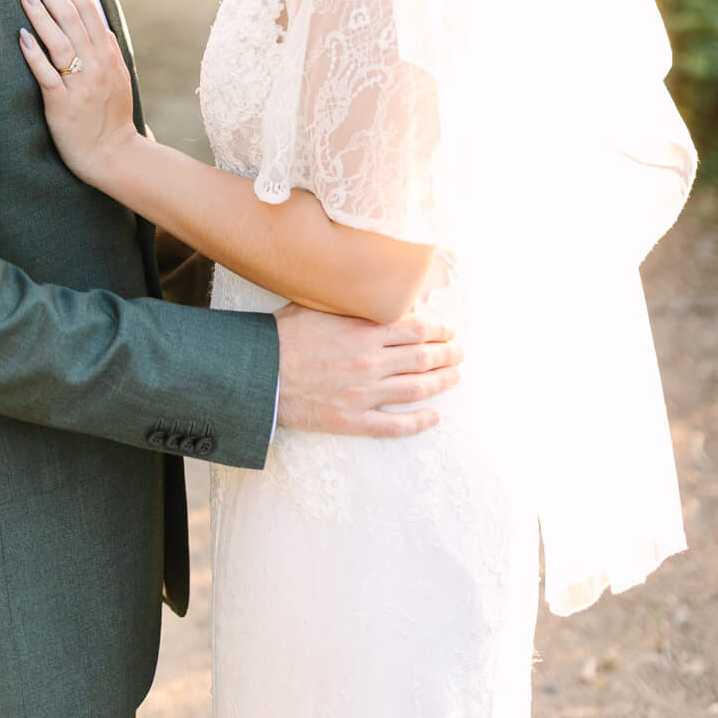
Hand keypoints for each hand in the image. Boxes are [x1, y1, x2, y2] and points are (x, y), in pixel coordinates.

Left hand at [19, 0, 140, 185]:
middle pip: (71, 16)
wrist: (113, 156)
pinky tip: (22, 36)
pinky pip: (48, 75)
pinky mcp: (63, 104)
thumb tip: (96, 21)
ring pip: (59, 40)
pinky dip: (35, 54)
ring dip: (40, 12)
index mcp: (107, 53)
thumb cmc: (110, 116)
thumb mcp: (117, 75)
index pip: (87, 8)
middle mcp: (96, 63)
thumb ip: (106, 48)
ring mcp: (81, 83)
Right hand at [275, 308, 462, 437]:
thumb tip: (374, 292)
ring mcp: (364, 394)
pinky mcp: (353, 420)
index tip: (448, 331)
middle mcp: (370, 362)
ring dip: (441, 383)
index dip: (438, 330)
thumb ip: (350, 302)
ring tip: (454, 377)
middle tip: (459, 354)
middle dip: (447, 355)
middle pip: (422, 358)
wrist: (258, 374)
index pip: (416, 329)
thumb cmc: (283, 336)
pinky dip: (418, 423)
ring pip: (416, 389)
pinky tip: (434, 418)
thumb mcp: (317, 306)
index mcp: (364, 331)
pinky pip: (394, 425)